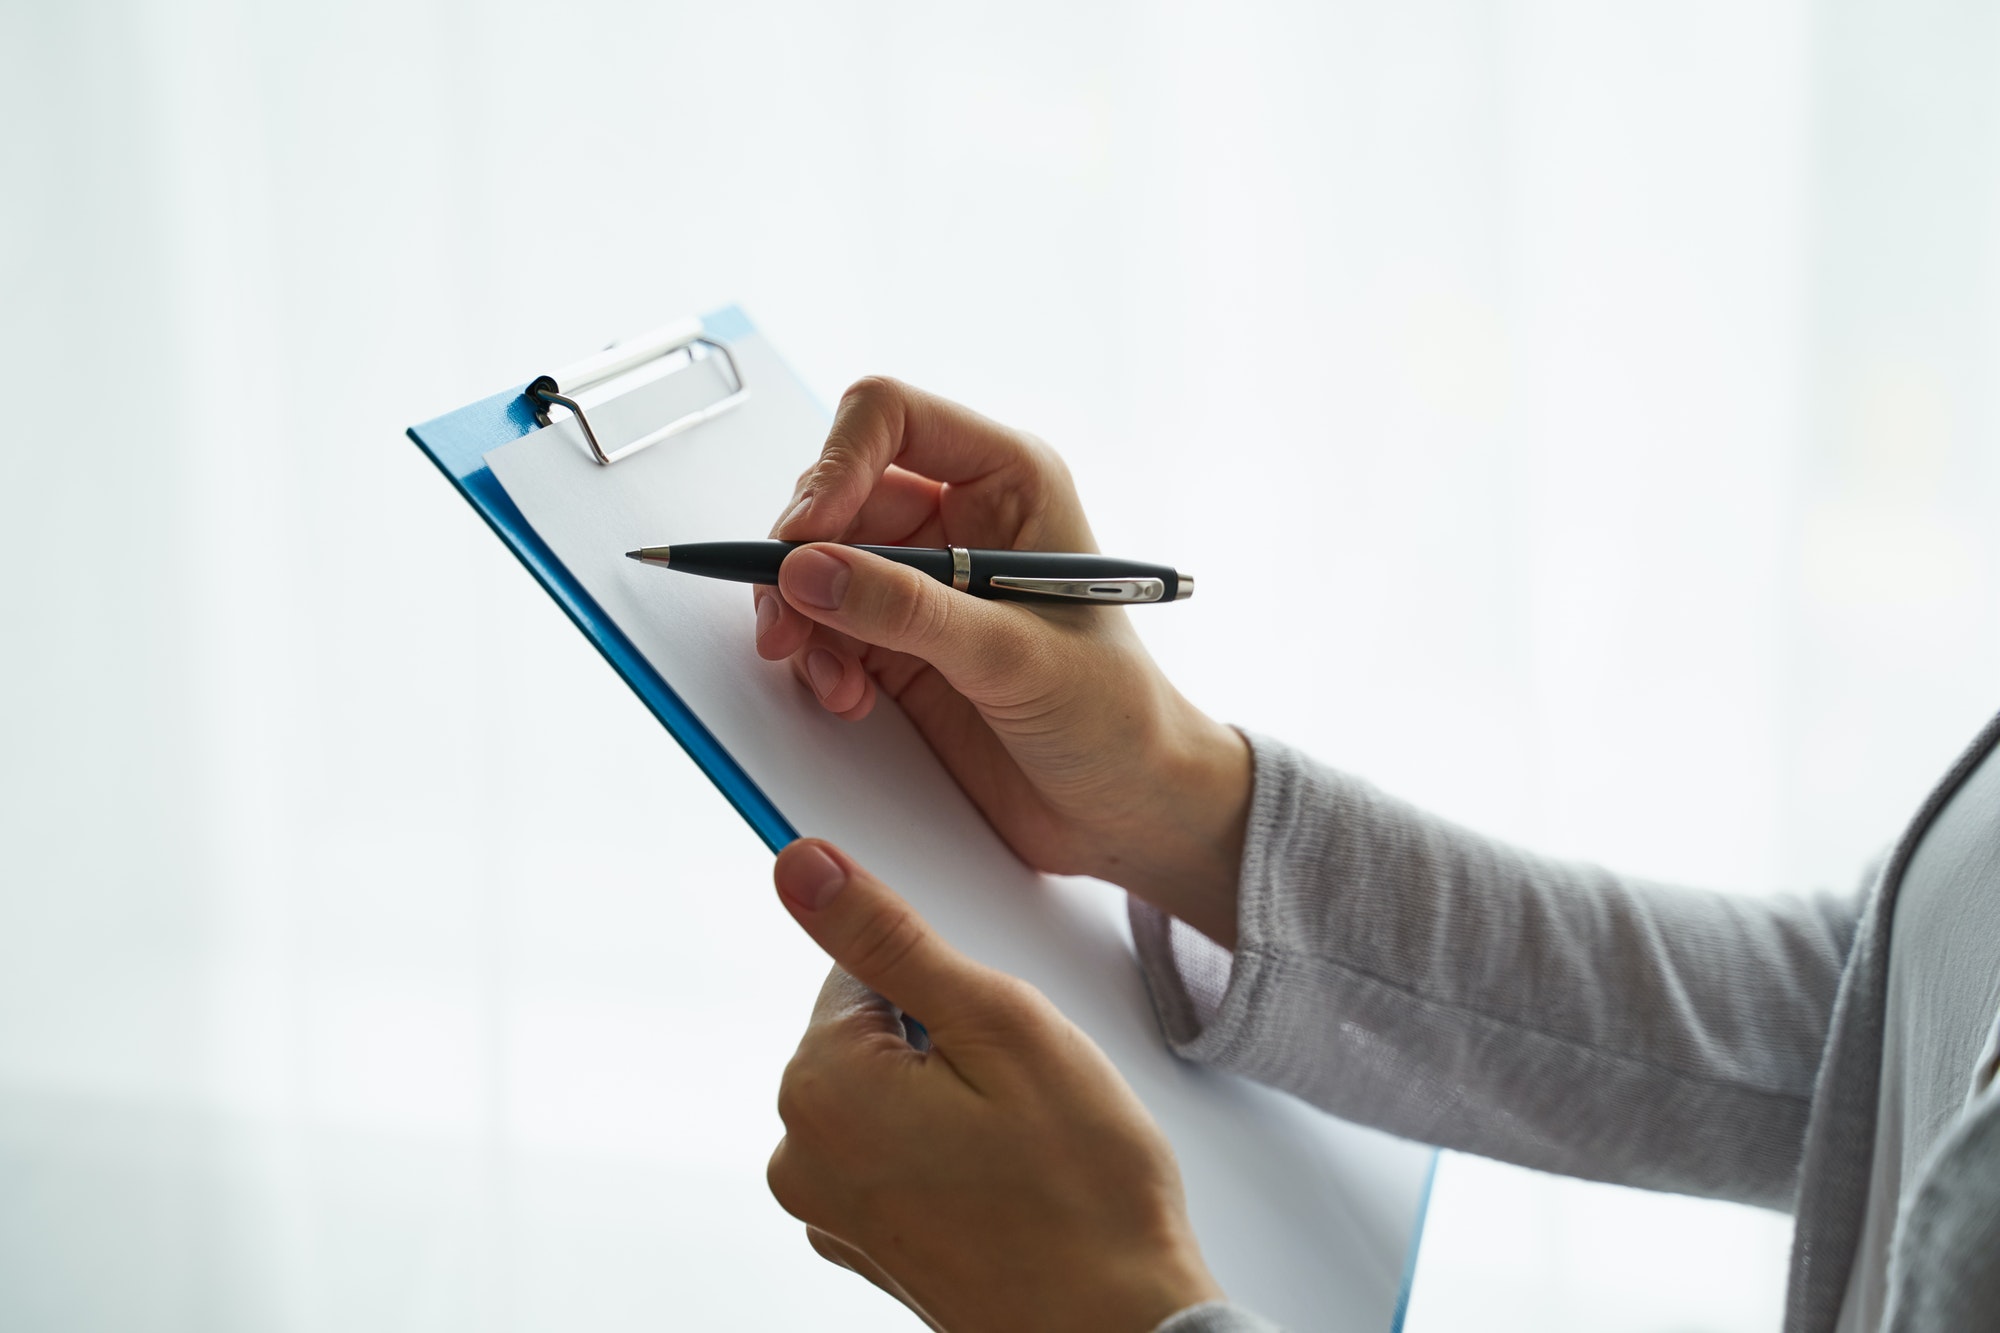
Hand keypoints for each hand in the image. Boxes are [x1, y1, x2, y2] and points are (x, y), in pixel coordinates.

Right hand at [754, 377, 1249, 945]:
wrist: (1126, 806)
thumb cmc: (1114, 715)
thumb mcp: (1014, 656)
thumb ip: (909, 611)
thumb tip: (808, 569)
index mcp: (1007, 480)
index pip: (890, 418)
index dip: (833, 465)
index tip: (803, 537)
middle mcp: (957, 517)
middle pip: (834, 495)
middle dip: (800, 559)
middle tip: (787, 622)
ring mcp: (922, 582)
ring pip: (816, 564)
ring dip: (801, 617)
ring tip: (827, 678)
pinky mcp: (896, 643)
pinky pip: (821, 626)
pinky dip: (815, 660)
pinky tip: (848, 700)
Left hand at [765, 839, 1222, 1331]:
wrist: (1118, 1332)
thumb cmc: (1081, 1195)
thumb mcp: (999, 1024)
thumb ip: (890, 937)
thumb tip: (800, 866)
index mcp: (820, 1088)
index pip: (863, 967)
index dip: (950, 989)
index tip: (996, 1039)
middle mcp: (801, 1154)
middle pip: (874, 1031)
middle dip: (951, 1043)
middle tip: (1022, 1098)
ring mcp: (831, 1210)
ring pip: (893, 1091)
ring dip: (954, 1098)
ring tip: (1020, 1148)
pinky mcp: (868, 1243)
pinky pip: (900, 1153)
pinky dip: (951, 1153)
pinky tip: (1008, 1184)